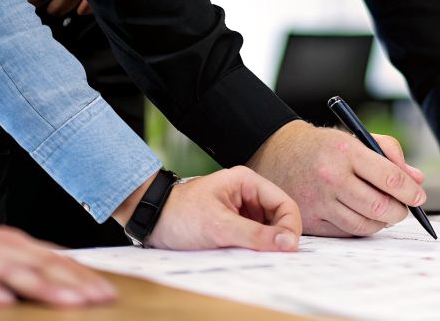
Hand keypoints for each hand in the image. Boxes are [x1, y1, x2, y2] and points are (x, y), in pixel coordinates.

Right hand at [0, 221, 115, 307]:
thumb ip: (28, 264)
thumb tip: (69, 277)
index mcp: (12, 243)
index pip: (54, 260)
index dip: (82, 276)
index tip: (108, 293)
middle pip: (40, 265)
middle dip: (72, 283)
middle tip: (98, 300)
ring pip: (10, 272)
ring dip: (42, 287)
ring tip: (68, 302)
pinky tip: (3, 302)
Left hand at [142, 166, 301, 250]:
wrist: (149, 220)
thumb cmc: (179, 215)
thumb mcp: (219, 226)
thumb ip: (255, 235)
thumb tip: (288, 243)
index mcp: (247, 182)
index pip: (284, 204)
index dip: (289, 227)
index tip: (287, 250)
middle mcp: (247, 193)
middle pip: (278, 217)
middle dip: (277, 237)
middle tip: (271, 257)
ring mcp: (240, 209)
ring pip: (266, 229)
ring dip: (264, 244)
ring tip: (252, 256)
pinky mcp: (232, 223)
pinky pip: (252, 236)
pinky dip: (252, 248)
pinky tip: (242, 255)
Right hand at [249, 120, 426, 236]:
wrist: (278, 154)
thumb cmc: (324, 146)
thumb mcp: (356, 137)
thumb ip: (390, 153)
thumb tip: (416, 179)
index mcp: (347, 151)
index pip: (390, 177)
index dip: (411, 191)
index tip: (419, 196)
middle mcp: (332, 177)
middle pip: (380, 207)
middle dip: (400, 211)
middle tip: (405, 208)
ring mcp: (319, 201)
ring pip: (365, 224)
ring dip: (383, 223)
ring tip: (386, 213)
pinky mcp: (310, 220)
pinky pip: (346, 232)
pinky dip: (362, 228)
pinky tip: (364, 217)